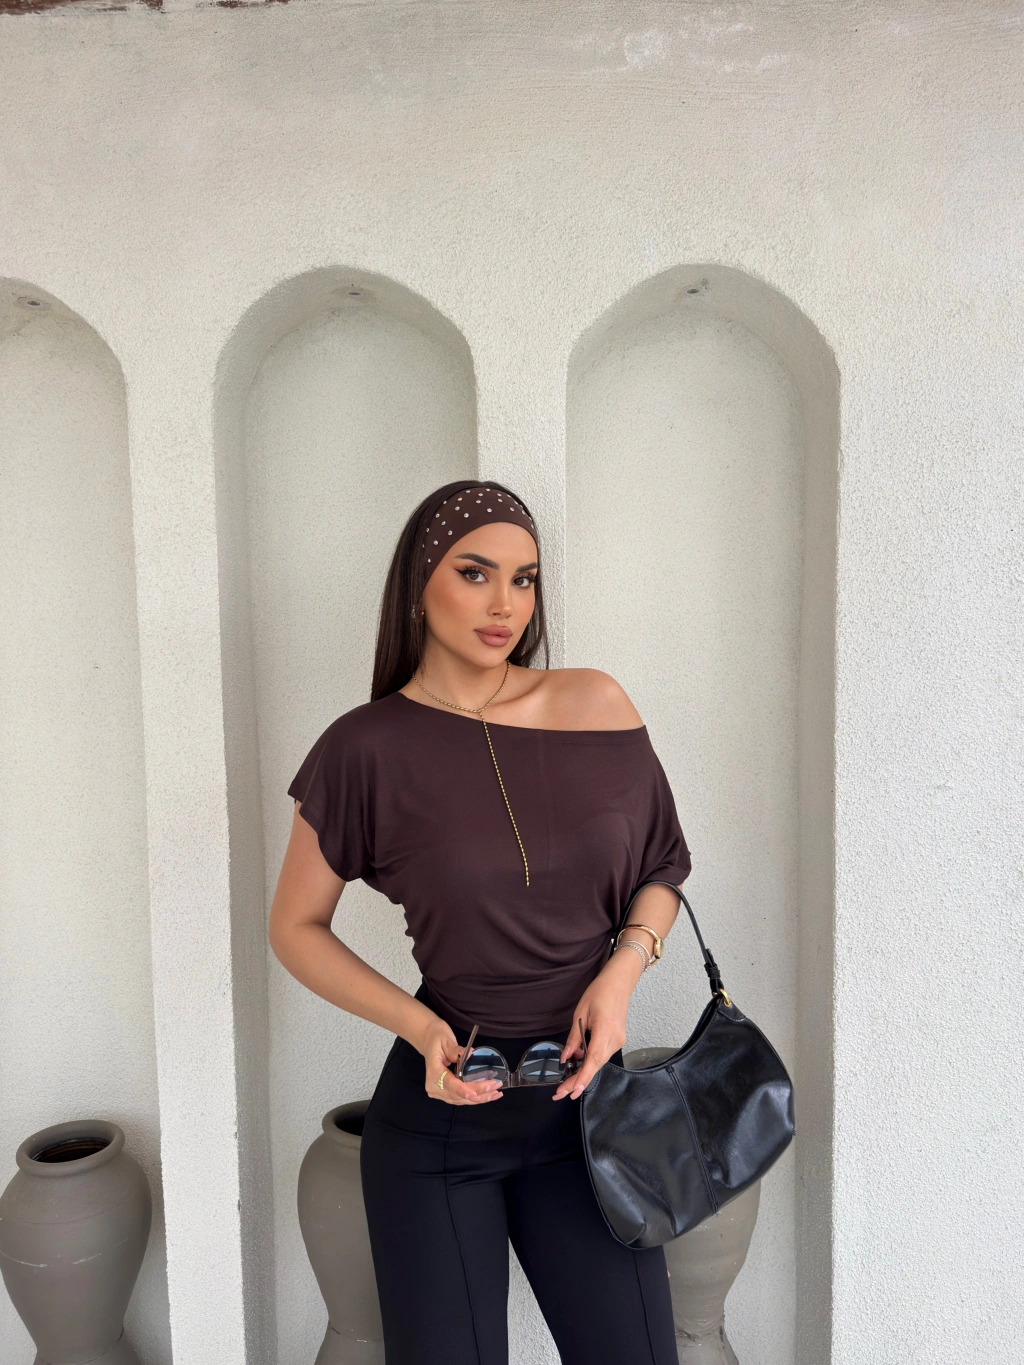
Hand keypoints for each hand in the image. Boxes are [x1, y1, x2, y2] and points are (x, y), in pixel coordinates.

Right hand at [416, 1015, 503, 1105]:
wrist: (429, 1041)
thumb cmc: (437, 1039)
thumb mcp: (445, 1040)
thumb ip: (456, 1049)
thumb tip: (470, 1053)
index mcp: (432, 1072)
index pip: (448, 1084)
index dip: (462, 1090)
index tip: (476, 1094)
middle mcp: (433, 1086)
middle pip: (457, 1094)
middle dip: (478, 1093)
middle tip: (496, 1086)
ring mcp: (438, 1092)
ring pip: (460, 1100)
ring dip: (479, 1098)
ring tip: (496, 1094)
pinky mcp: (444, 1093)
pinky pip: (460, 1098)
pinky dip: (474, 1098)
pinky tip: (488, 1095)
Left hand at [551, 967, 631, 1101]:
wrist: (619, 983)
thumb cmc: (599, 993)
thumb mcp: (580, 1014)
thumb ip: (573, 1038)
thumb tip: (565, 1058)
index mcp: (605, 1031)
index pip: (593, 1060)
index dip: (583, 1077)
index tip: (573, 1091)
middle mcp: (615, 1040)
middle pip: (596, 1065)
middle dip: (578, 1081)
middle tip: (560, 1093)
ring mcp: (618, 1041)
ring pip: (598, 1062)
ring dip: (583, 1071)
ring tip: (565, 1080)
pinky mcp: (617, 1040)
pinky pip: (602, 1055)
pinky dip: (589, 1060)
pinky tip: (578, 1059)